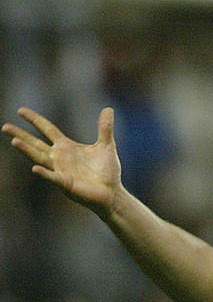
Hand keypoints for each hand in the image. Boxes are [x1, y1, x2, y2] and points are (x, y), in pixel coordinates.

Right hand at [3, 107, 122, 215]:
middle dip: (21, 135)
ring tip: (14, 141)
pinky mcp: (66, 184)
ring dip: (27, 150)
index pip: (47, 129)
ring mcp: (60, 170)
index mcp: (67, 147)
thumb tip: (108, 109)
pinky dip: (45, 173)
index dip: (35, 120)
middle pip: (36, 143)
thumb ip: (104, 128)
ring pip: (40, 158)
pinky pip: (53, 177)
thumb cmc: (106, 171)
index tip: (20, 110)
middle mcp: (59, 157)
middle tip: (5, 126)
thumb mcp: (106, 145)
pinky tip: (35, 168)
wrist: (112, 192)